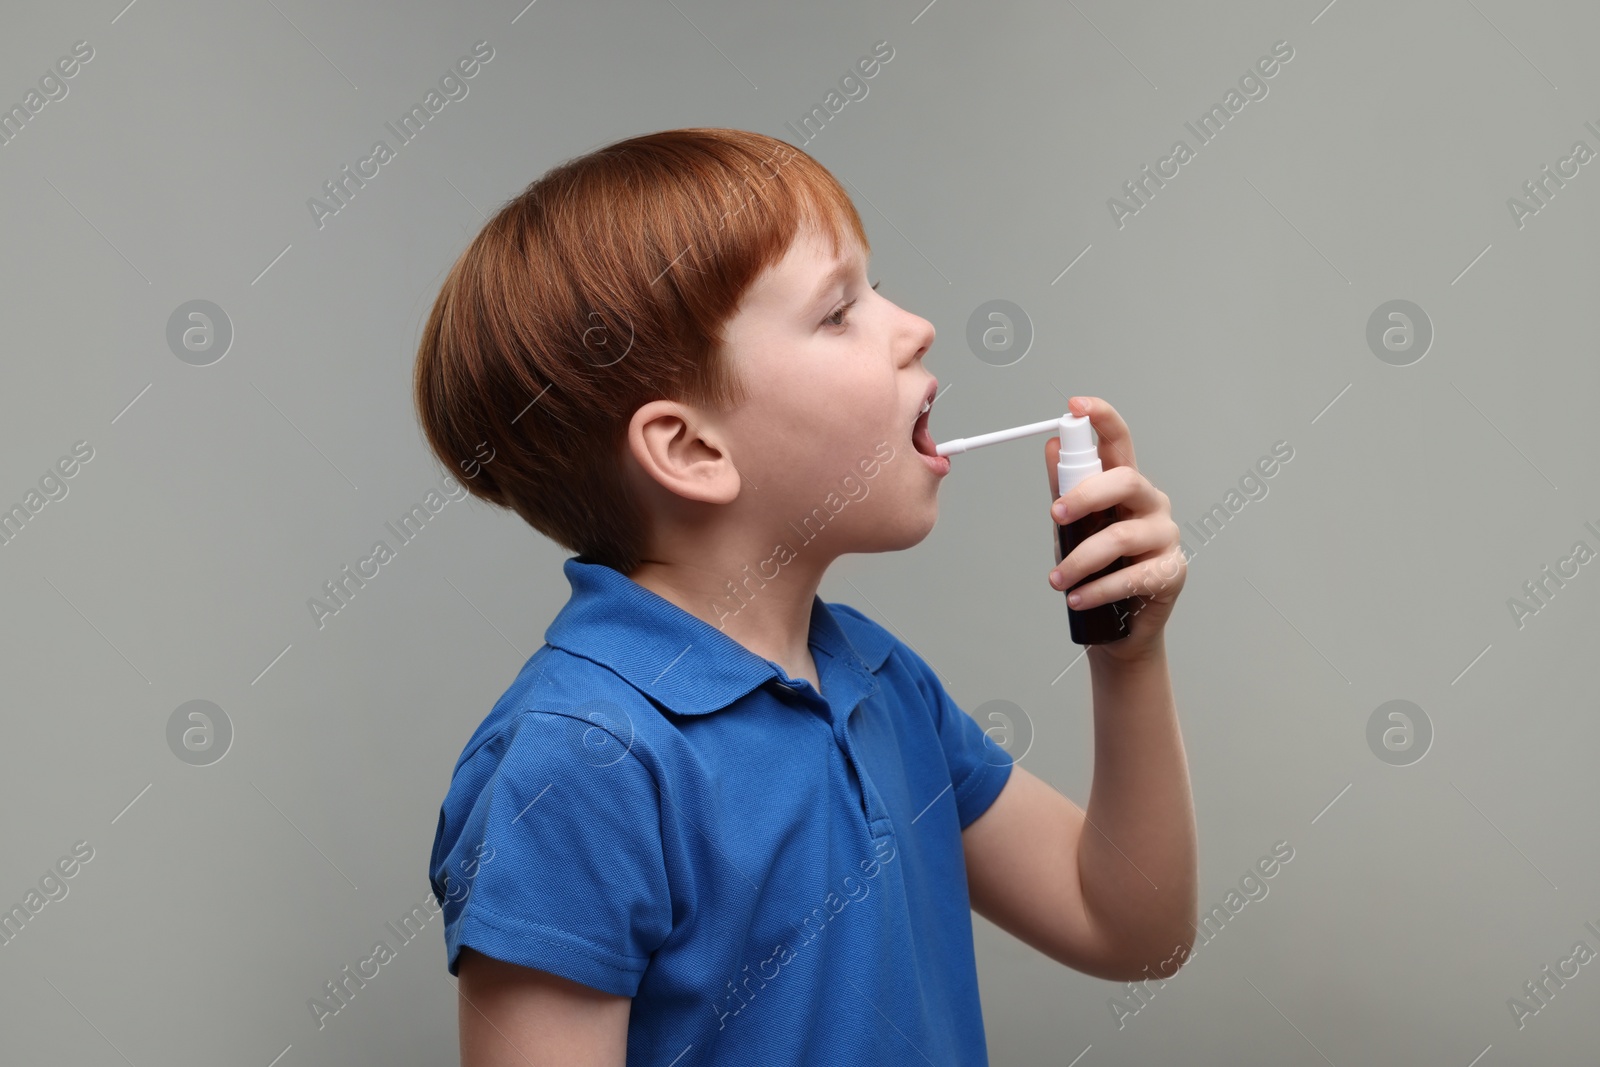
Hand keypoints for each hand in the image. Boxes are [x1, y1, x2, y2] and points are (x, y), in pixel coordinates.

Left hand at [1045, 396, 1185, 661]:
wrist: (1121, 623)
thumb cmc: (1101, 566)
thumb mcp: (1075, 524)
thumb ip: (1065, 487)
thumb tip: (1051, 446)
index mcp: (1127, 486)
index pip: (1119, 442)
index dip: (1102, 418)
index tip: (1076, 405)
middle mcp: (1150, 504)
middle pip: (1124, 481)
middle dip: (1084, 496)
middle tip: (1055, 516)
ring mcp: (1165, 536)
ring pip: (1121, 536)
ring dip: (1080, 560)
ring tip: (1056, 580)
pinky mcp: (1171, 572)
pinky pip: (1131, 576)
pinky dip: (1097, 589)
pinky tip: (1076, 597)